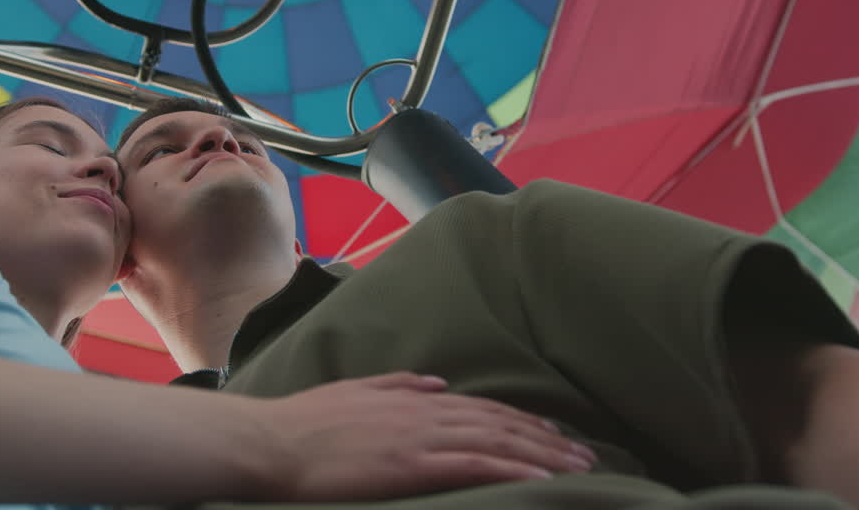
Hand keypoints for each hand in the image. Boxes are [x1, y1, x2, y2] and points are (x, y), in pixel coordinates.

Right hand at [257, 372, 595, 501]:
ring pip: (497, 442)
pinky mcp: (413, 466)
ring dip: (543, 455)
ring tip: (579, 469)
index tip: (554, 432)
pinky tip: (541, 479)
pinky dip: (512, 470)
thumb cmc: (306, 423)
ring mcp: (421, 438)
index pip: (482, 407)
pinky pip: (474, 466)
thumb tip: (435, 381)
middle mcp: (425, 412)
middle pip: (501, 423)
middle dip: (547, 439)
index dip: (522, 420)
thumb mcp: (355, 390)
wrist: (272, 442)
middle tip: (586, 455)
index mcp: (413, 399)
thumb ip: (397, 385)